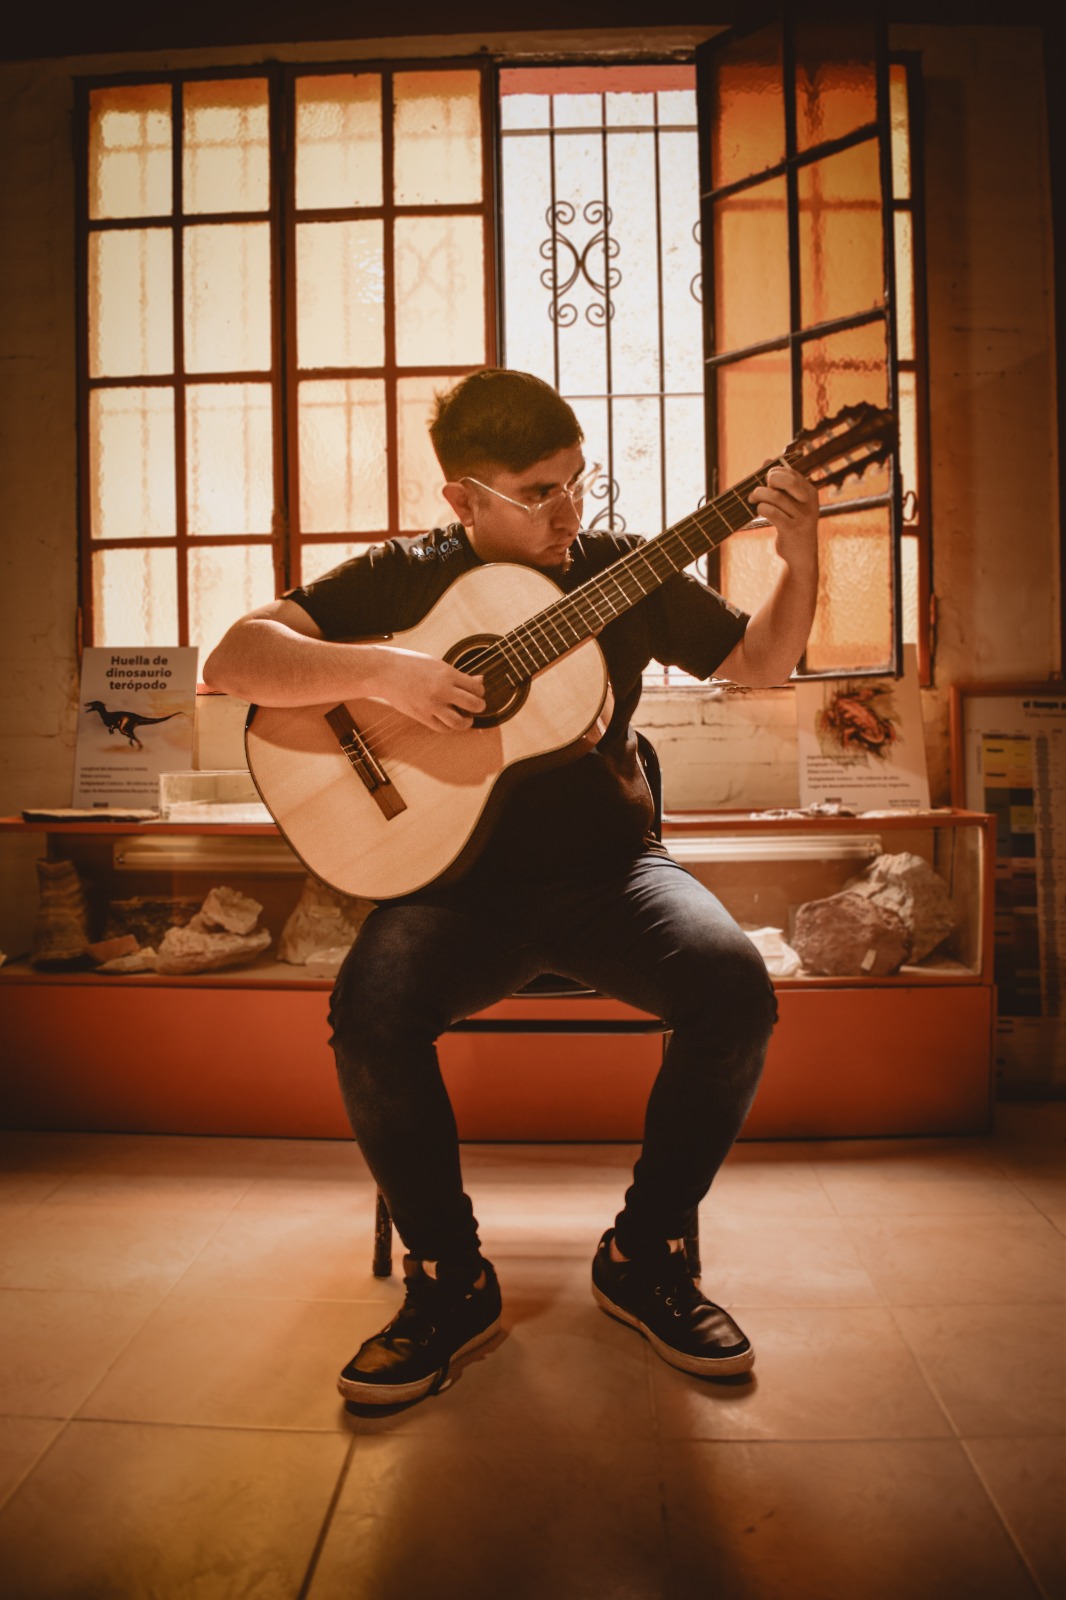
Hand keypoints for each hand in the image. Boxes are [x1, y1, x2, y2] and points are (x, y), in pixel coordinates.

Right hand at [368, 646, 485, 731]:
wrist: (384, 672)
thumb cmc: (409, 664)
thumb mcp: (436, 664)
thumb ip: (458, 675)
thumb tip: (479, 680)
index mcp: (447, 674)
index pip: (476, 687)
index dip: (480, 691)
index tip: (477, 692)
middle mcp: (442, 690)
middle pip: (474, 705)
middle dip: (479, 707)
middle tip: (477, 706)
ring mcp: (431, 705)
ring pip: (460, 722)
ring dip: (467, 722)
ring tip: (466, 718)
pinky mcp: (421, 716)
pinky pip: (442, 728)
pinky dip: (450, 727)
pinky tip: (449, 721)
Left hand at [749, 463, 819, 570]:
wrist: (801, 556)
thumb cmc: (793, 525)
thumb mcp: (791, 503)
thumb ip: (780, 484)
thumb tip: (766, 460)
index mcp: (810, 492)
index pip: (791, 472)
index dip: (774, 472)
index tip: (765, 480)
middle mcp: (809, 502)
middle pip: (786, 480)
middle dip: (768, 480)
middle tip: (759, 488)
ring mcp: (802, 516)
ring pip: (775, 497)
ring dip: (759, 495)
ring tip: (753, 500)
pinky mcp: (792, 529)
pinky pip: (772, 512)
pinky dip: (761, 509)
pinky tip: (759, 510)